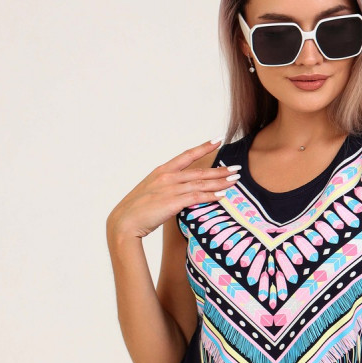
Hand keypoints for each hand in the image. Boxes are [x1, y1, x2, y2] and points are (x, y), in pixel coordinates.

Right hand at [106, 138, 239, 240]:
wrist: (124, 222)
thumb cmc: (137, 210)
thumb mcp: (151, 192)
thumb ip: (166, 187)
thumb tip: (180, 191)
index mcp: (162, 171)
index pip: (186, 155)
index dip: (203, 147)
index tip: (217, 140)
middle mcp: (167, 177)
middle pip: (199, 171)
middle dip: (220, 169)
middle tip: (237, 168)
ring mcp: (170, 189)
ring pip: (201, 183)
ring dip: (220, 182)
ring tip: (235, 180)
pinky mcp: (172, 202)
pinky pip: (196, 198)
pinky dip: (211, 196)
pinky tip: (223, 196)